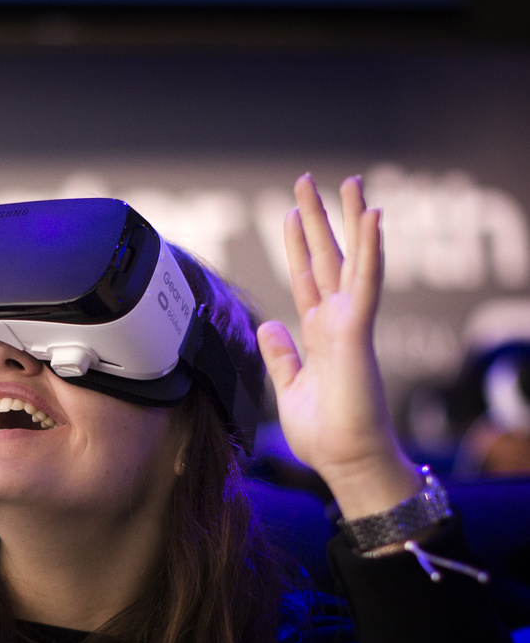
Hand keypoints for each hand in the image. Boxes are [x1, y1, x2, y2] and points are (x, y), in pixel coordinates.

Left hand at [256, 174, 418, 518]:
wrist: (345, 460)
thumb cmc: (325, 433)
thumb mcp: (289, 387)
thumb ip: (281, 356)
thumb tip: (269, 327)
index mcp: (320, 333)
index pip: (307, 279)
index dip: (299, 246)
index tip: (290, 214)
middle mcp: (337, 322)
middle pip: (328, 258)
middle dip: (318, 220)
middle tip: (309, 181)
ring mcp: (351, 324)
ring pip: (352, 259)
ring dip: (351, 220)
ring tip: (351, 182)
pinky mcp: (358, 332)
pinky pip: (365, 283)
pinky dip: (369, 249)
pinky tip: (373, 218)